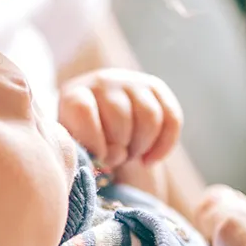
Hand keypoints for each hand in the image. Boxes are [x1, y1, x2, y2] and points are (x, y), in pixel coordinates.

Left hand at [58, 69, 182, 170]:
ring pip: (149, 116)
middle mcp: (101, 82)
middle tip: (116, 159)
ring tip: (131, 156)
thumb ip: (81, 153)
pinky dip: (164, 146)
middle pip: (120, 116)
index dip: (93, 141)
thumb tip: (100, 164)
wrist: (99, 123)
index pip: (83, 110)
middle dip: (121, 148)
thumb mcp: (74, 146)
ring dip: (142, 146)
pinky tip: (148, 160)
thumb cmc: (84, 142)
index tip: (98, 158)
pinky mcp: (155, 87)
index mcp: (73, 95)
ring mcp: (130, 81)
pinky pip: (172, 118)